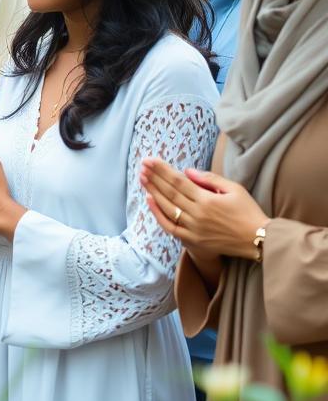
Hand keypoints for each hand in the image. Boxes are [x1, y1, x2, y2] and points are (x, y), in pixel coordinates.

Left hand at [140, 158, 267, 261]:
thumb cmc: (248, 212)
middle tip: (142, 165)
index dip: (163, 170)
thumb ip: (210, 179)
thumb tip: (187, 171)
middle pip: (170, 193)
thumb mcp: (234, 189)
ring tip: (142, 179)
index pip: (179, 181)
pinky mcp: (193, 241)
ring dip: (153, 192)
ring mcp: (193, 229)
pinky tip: (150, 201)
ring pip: (167, 208)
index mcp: (207, 200)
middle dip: (154, 178)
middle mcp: (197, 214)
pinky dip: (158, 215)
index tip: (151, 160)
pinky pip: (170, 227)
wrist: (258, 240)